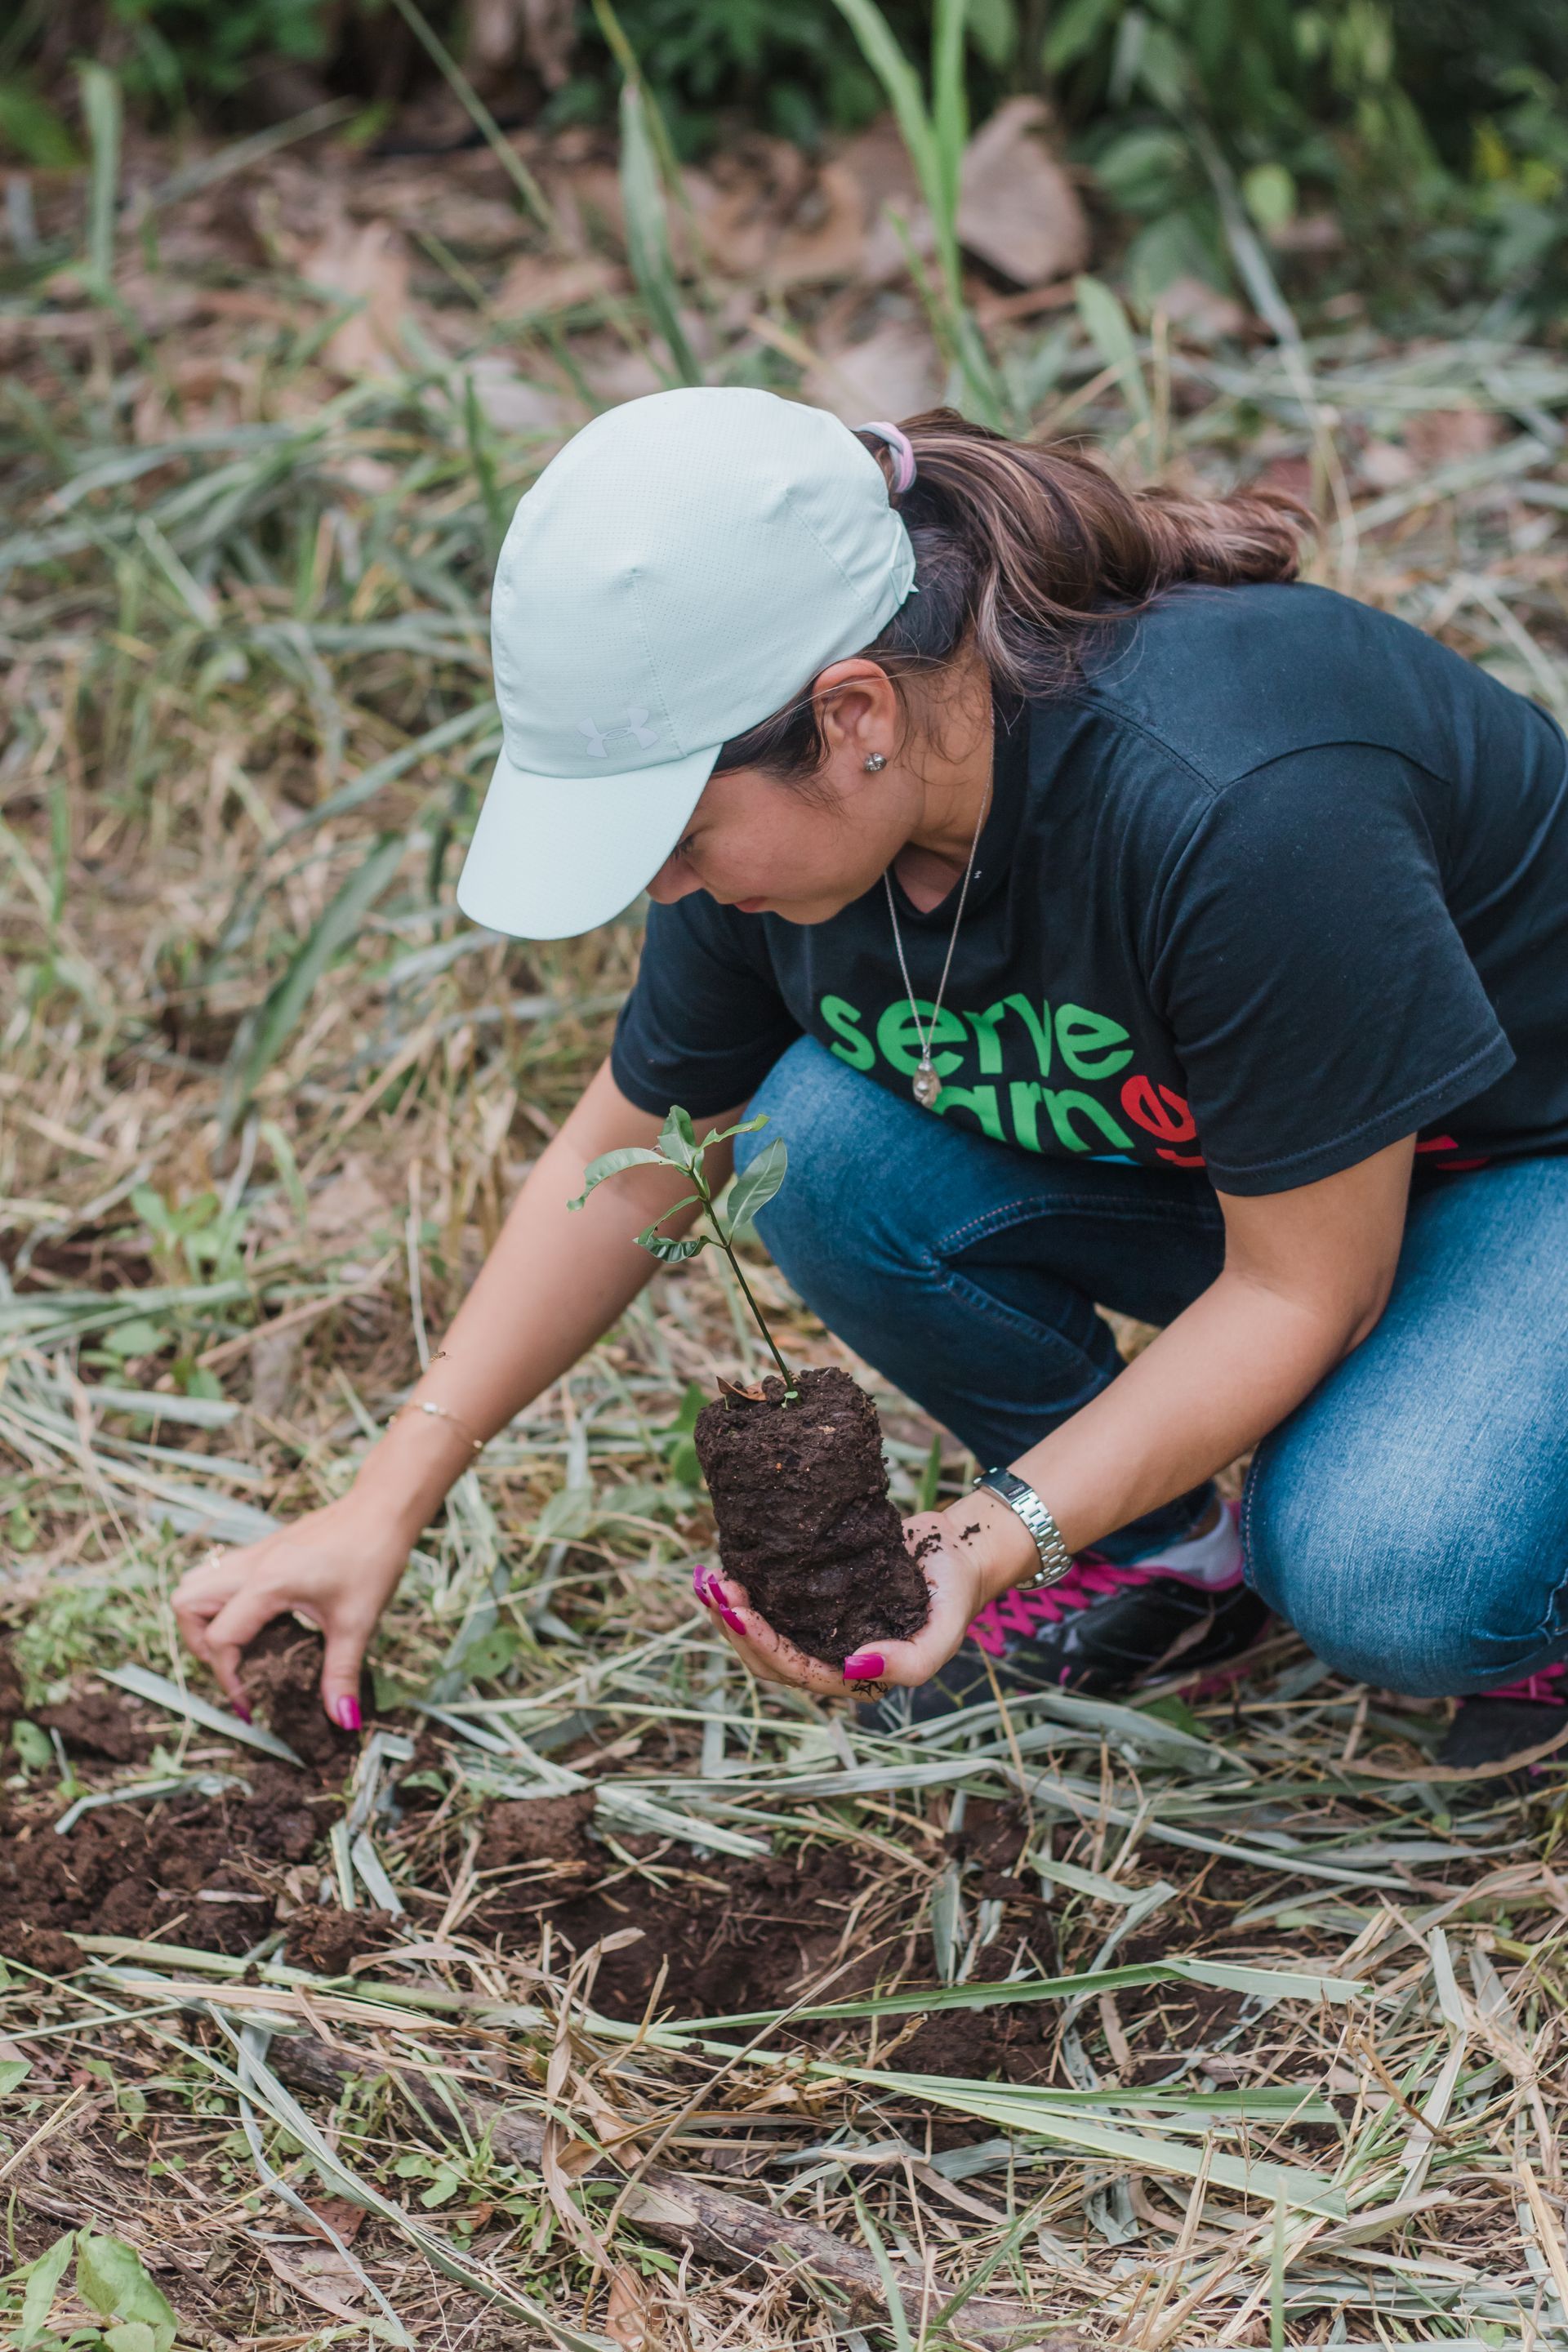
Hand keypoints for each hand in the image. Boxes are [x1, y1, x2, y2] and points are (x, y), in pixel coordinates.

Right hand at [171, 1494, 410, 1729]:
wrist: (384, 1507)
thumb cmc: (373, 1556)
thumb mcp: (358, 1622)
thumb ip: (341, 1673)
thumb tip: (342, 1720)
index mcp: (267, 1583)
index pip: (219, 1639)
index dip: (229, 1678)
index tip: (251, 1702)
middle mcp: (249, 1565)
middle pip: (186, 1605)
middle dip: (201, 1646)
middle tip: (238, 1667)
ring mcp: (253, 1553)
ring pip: (195, 1584)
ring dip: (205, 1620)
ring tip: (241, 1645)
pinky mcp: (262, 1550)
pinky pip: (219, 1576)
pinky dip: (223, 1603)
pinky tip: (261, 1620)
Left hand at [691, 1504, 1010, 1698]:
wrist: (958, 1551)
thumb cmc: (953, 1596)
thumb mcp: (943, 1635)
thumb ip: (909, 1664)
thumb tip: (852, 1665)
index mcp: (853, 1676)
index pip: (794, 1671)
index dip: (761, 1646)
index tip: (737, 1612)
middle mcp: (828, 1656)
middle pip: (765, 1657)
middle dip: (734, 1627)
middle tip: (715, 1588)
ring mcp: (817, 1626)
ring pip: (760, 1632)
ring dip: (729, 1610)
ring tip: (709, 1580)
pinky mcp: (812, 1595)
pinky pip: (769, 1600)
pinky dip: (744, 1589)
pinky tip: (724, 1567)